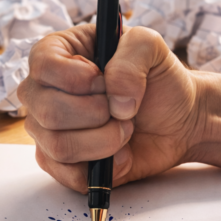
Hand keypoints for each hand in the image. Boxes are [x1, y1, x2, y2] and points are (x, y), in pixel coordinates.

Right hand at [18, 24, 201, 191]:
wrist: (178, 122)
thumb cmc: (158, 81)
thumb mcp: (153, 46)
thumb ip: (134, 52)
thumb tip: (114, 99)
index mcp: (57, 53)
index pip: (42, 65)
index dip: (77, 79)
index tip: (105, 82)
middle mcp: (44, 91)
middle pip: (47, 111)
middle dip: (98, 115)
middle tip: (123, 111)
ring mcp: (48, 129)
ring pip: (58, 146)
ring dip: (104, 142)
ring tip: (125, 131)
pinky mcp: (62, 163)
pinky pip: (67, 175)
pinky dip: (104, 169)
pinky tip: (121, 155)